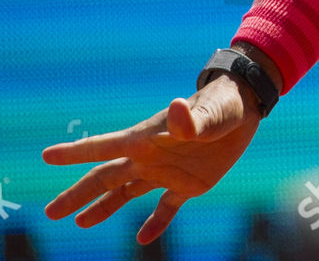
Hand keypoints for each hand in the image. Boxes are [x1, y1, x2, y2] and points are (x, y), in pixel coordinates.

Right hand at [42, 74, 261, 243]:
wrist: (246, 109)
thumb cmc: (222, 104)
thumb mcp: (208, 113)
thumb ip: (190, 119)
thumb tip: (176, 108)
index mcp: (146, 139)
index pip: (103, 148)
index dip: (75, 153)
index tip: (47, 156)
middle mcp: (149, 157)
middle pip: (105, 179)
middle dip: (77, 194)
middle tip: (51, 211)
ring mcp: (167, 172)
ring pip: (126, 194)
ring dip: (103, 209)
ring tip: (78, 223)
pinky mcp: (189, 185)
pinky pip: (166, 208)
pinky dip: (156, 223)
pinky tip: (143, 238)